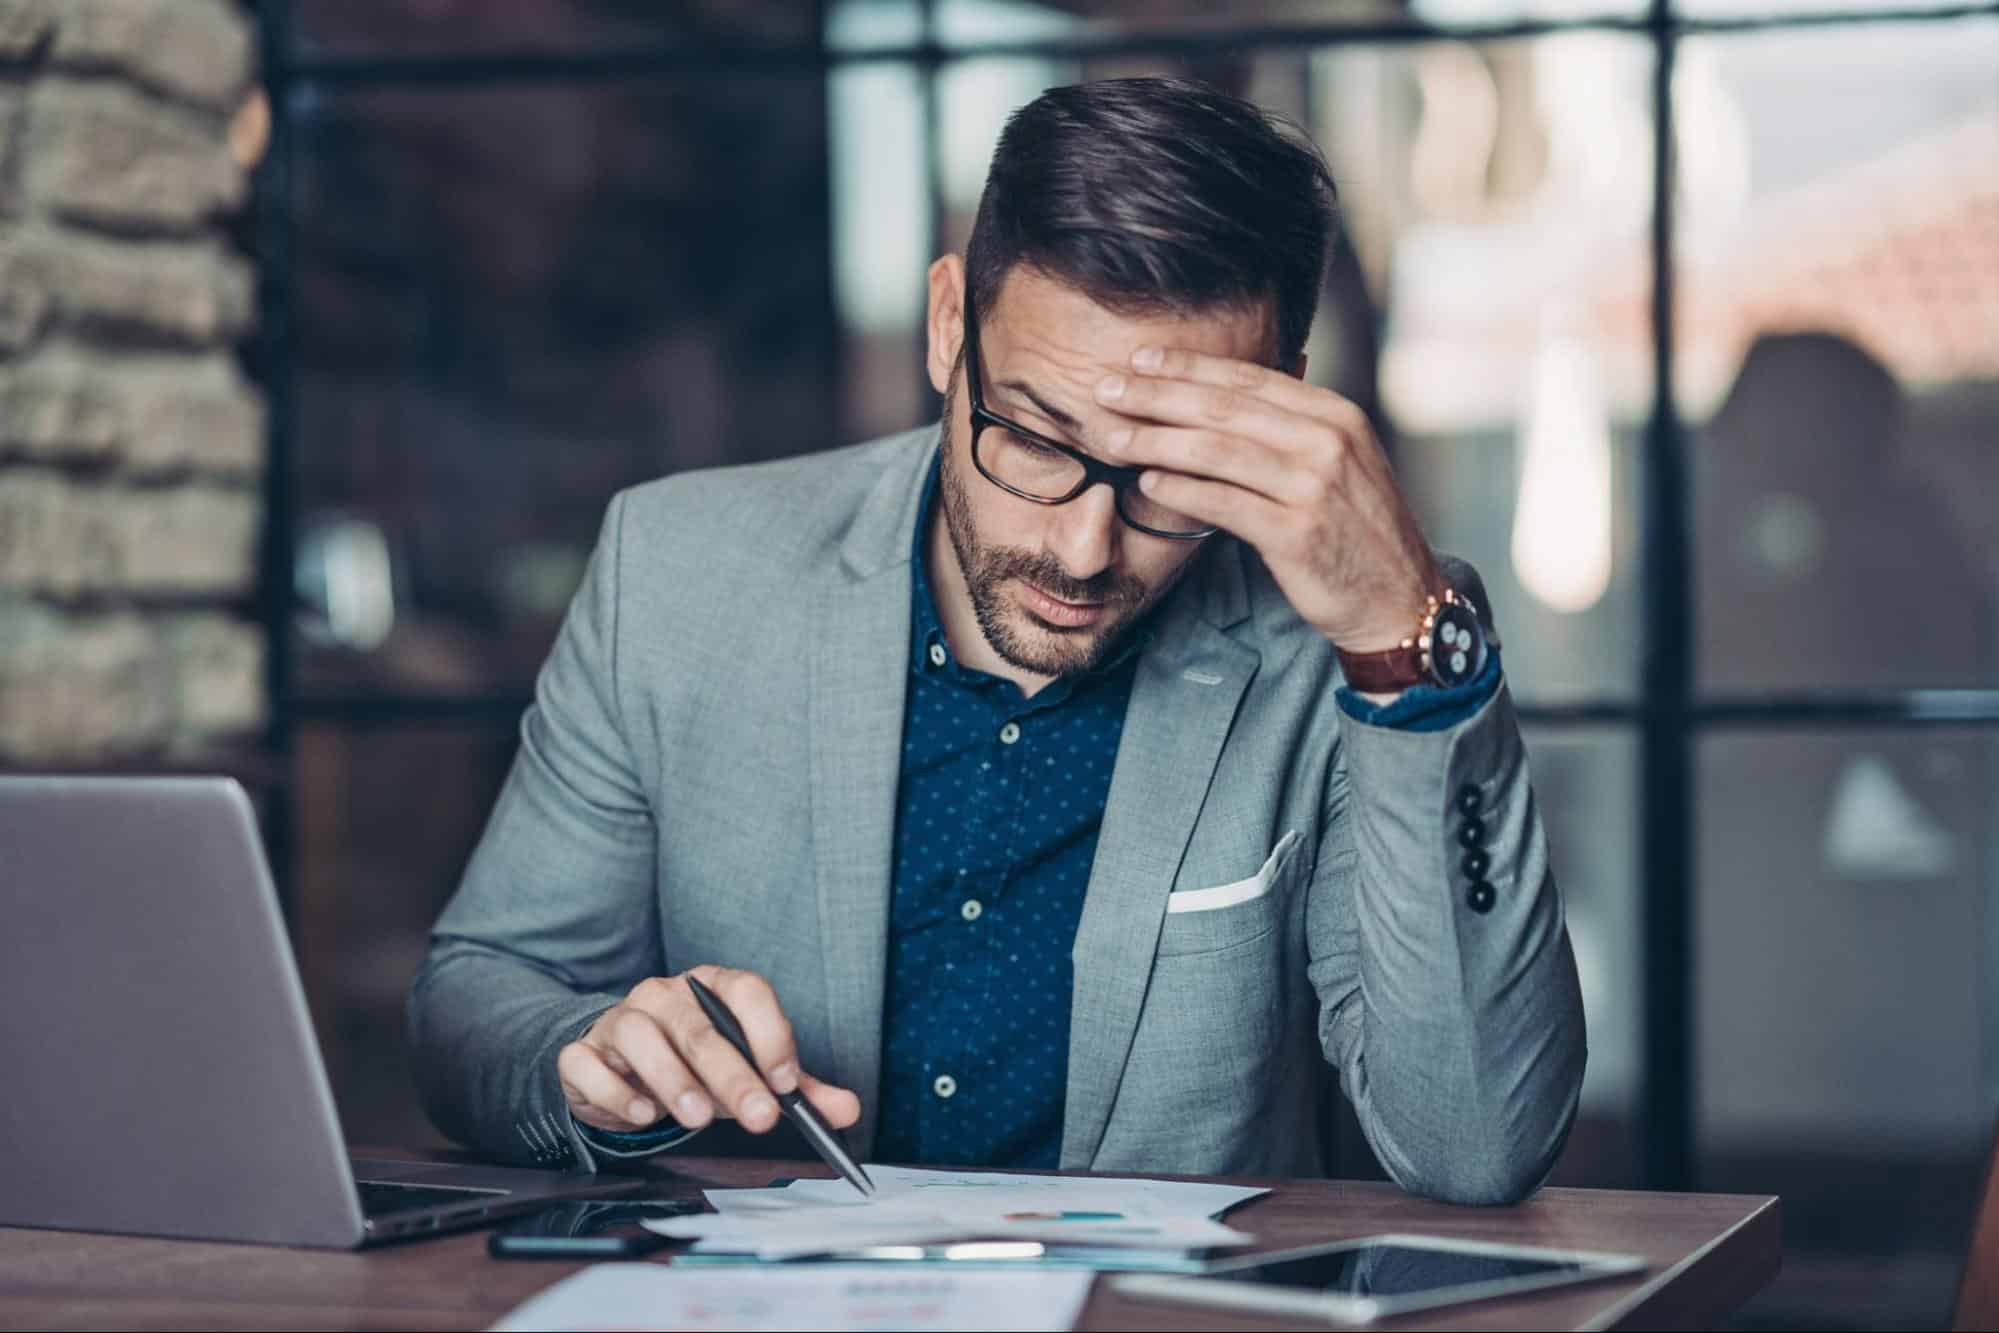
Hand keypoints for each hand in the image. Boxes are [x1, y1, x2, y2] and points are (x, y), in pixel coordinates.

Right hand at [557, 964, 860, 1135]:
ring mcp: (621, 1020)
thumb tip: (846, 1110)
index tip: (786, 1081)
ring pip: (642, 1037)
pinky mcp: (583, 1053)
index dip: (769, 1033)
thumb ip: (798, 1090)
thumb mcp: (750, 1071)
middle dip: (732, 1075)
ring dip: (673, 1080)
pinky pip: (590, 1065)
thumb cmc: (695, 1063)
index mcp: (713, 988)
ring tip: (698, 1117)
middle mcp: (666, 995)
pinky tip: (641, 1113)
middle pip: (699, 1027)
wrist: (621, 1067)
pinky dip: (617, 1090)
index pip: (746, 992)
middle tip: (759, 1116)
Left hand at [1096, 345, 1439, 654]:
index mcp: (1334, 415)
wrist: (1400, 597)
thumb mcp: (1337, 464)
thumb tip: (1222, 402)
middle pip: (1224, 408)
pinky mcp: (1298, 533)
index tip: (1139, 360)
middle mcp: (1327, 441)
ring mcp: (1314, 486)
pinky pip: (1225, 503)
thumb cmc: (1356, 531)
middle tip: (1105, 389)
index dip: (1189, 367)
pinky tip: (1147, 484)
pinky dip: (1181, 491)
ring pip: (1217, 451)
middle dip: (1157, 395)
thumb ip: (1290, 430)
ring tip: (1111, 436)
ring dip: (1155, 440)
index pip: (1248, 379)